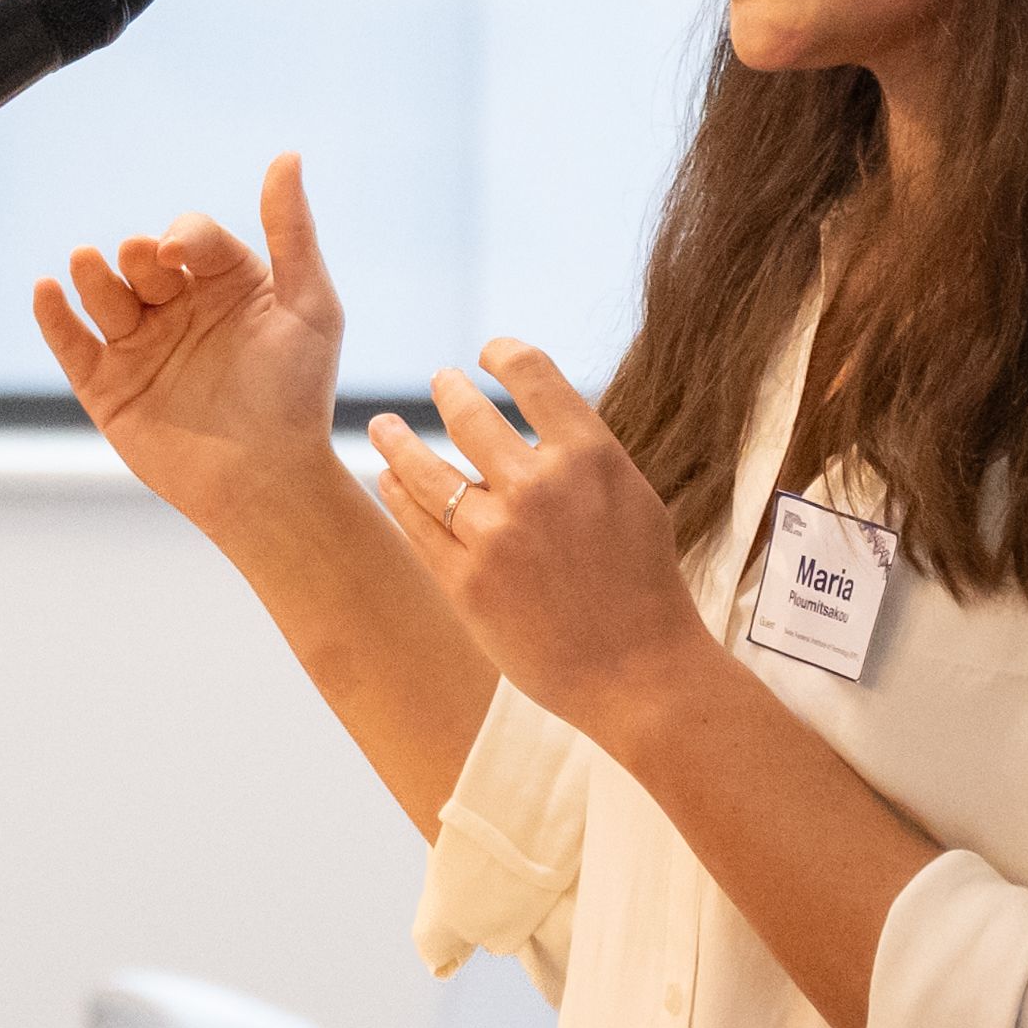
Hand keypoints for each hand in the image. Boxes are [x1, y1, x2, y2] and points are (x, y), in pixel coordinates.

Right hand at [31, 153, 351, 543]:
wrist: (266, 481)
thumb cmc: (298, 394)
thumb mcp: (310, 305)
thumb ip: (293, 232)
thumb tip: (287, 155)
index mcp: (226, 284)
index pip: (189, 237)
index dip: (179, 237)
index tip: (175, 254)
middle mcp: (180, 310)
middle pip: (139, 261)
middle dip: (136, 257)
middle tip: (146, 269)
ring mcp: (140, 348)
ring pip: (103, 295)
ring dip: (93, 274)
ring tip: (89, 264)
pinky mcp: (108, 387)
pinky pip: (72, 344)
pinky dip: (54, 317)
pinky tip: (46, 290)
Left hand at [365, 341, 718, 734]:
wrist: (639, 674)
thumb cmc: (643, 587)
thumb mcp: (632, 500)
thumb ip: (583, 458)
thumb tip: (535, 423)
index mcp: (591, 457)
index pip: (534, 375)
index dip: (504, 354)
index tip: (488, 353)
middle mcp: (540, 487)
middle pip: (468, 415)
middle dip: (448, 391)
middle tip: (440, 383)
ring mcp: (497, 534)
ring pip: (425, 469)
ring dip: (398, 441)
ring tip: (384, 427)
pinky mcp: (465, 580)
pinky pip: (416, 523)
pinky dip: (397, 494)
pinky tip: (388, 480)